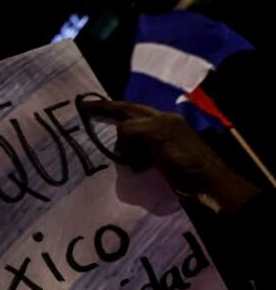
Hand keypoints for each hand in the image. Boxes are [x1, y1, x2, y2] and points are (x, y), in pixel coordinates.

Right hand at [82, 99, 260, 211]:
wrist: (207, 183)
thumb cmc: (185, 156)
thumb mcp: (158, 134)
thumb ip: (134, 129)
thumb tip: (119, 137)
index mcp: (160, 118)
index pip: (128, 108)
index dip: (106, 106)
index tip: (83, 106)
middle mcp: (160, 128)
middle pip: (129, 119)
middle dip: (110, 117)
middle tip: (88, 117)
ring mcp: (160, 146)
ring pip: (132, 139)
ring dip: (120, 144)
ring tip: (113, 151)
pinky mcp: (161, 163)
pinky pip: (138, 156)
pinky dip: (129, 159)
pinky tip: (129, 166)